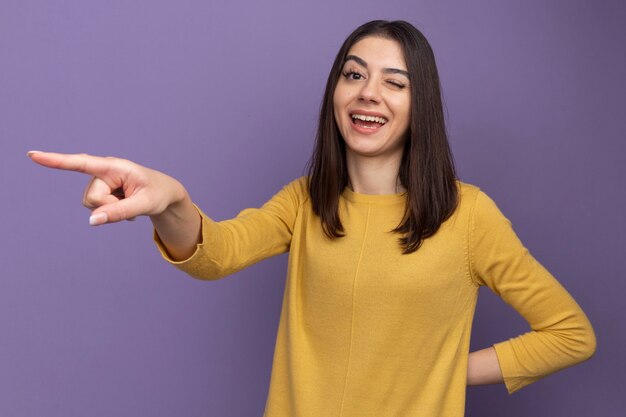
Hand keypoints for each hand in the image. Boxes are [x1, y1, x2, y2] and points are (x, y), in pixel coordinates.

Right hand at [27, 151, 186, 225]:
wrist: (164, 194)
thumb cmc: (158, 194)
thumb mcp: (144, 205)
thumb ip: (119, 213)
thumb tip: (92, 221)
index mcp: (115, 166)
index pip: (81, 163)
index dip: (56, 161)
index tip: (33, 155)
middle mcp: (103, 171)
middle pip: (91, 199)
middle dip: (109, 208)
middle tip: (132, 203)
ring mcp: (100, 181)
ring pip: (92, 206)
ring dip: (111, 210)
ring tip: (129, 202)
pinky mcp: (100, 190)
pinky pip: (97, 210)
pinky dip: (111, 212)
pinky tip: (126, 206)